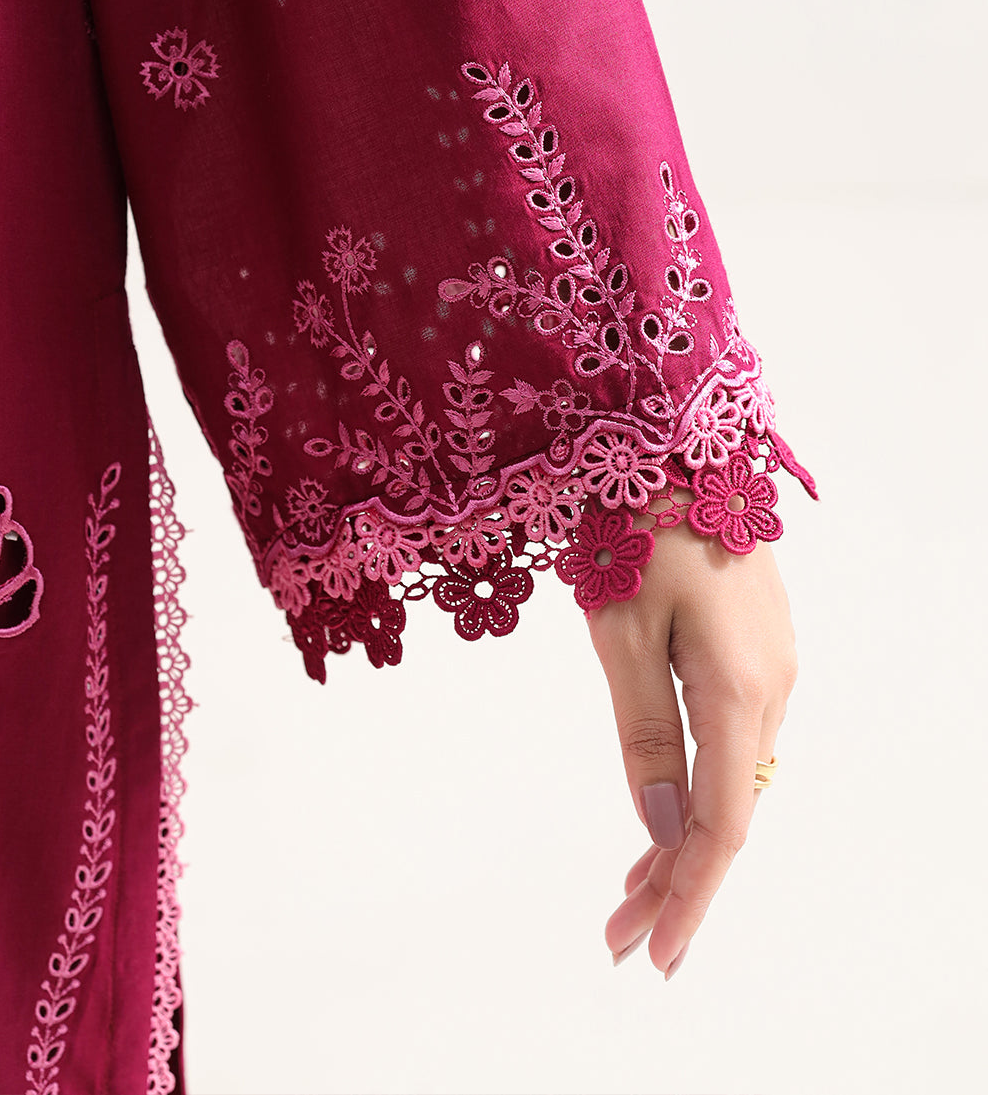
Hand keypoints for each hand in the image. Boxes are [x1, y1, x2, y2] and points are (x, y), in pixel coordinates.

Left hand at [587, 513, 797, 977]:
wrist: (675, 437)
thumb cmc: (635, 523)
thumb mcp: (622, 630)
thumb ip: (646, 732)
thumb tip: (665, 825)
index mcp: (740, 688)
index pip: (723, 823)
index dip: (688, 894)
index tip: (650, 952)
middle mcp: (772, 684)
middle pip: (731, 808)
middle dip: (676, 877)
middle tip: (617, 934)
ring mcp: (771, 661)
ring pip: (732, 773)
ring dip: (685, 832)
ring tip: (631, 886)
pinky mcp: (756, 641)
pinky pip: (731, 733)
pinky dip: (697, 782)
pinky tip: (665, 805)